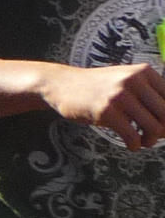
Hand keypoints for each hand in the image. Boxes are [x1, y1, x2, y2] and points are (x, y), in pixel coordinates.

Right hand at [42, 61, 164, 150]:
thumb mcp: (126, 80)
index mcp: (144, 72)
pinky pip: (133, 136)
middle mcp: (134, 80)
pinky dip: (135, 145)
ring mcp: (119, 95)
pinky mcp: (106, 111)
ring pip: (154, 127)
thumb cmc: (98, 87)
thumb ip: (150, 93)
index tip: (161, 126)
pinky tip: (130, 145)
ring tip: (143, 141)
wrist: (62, 84)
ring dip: (151, 140)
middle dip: (163, 131)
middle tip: (153, 136)